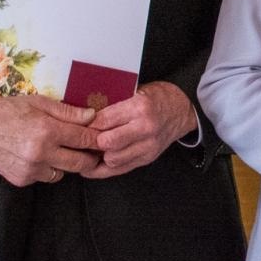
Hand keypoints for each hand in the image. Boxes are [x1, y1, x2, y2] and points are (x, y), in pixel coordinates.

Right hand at [0, 96, 99, 185]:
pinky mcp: (23, 180)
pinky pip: (47, 177)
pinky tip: (41, 155)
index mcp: (47, 131)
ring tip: (61, 149)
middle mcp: (41, 153)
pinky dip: (49, 168)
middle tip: (92, 150)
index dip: (97, 139)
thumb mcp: (38, 103)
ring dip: (67, 163)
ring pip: (64, 173)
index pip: (84, 139)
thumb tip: (91, 116)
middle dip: (90, 157)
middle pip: (80, 163)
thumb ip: (67, 111)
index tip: (105, 137)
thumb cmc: (8, 112)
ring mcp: (31, 169)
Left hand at [78, 82, 195, 178]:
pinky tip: (91, 166)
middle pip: (107, 142)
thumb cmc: (157, 97)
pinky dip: (103, 169)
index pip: (105, 120)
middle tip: (81, 137)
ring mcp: (147, 146)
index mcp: (140, 107)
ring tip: (87, 149)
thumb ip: (114, 102)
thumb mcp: (136, 90)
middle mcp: (145, 128)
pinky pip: (120, 169)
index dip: (88, 123)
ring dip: (97, 155)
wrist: (182, 110)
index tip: (78, 123)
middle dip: (91, 140)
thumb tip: (85, 111)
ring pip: (112, 159)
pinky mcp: (147, 158)